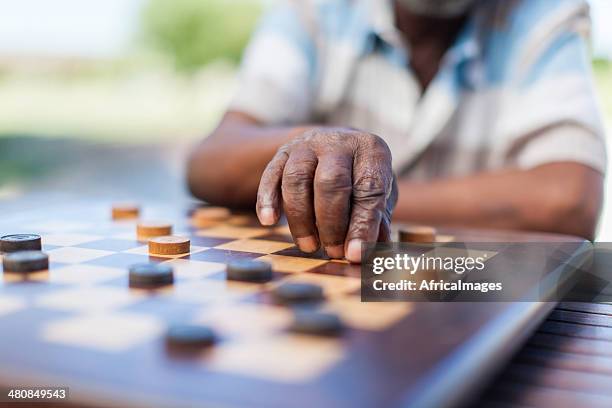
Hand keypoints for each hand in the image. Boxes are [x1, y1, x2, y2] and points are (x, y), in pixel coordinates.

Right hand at [256, 128, 396, 262]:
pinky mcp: (282, 152)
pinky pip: (270, 175)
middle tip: (334, 252)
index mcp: (372, 150)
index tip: (355, 254)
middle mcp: (339, 142)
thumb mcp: (380, 194)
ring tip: (309, 246)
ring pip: (297, 179)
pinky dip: (267, 200)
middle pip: (331, 182)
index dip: (363, 225)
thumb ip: (378, 222)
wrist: (333, 143)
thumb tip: (369, 253)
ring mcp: (308, 145)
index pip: (369, 189)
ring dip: (301, 219)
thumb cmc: (360, 177)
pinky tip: (268, 222)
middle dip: (331, 224)